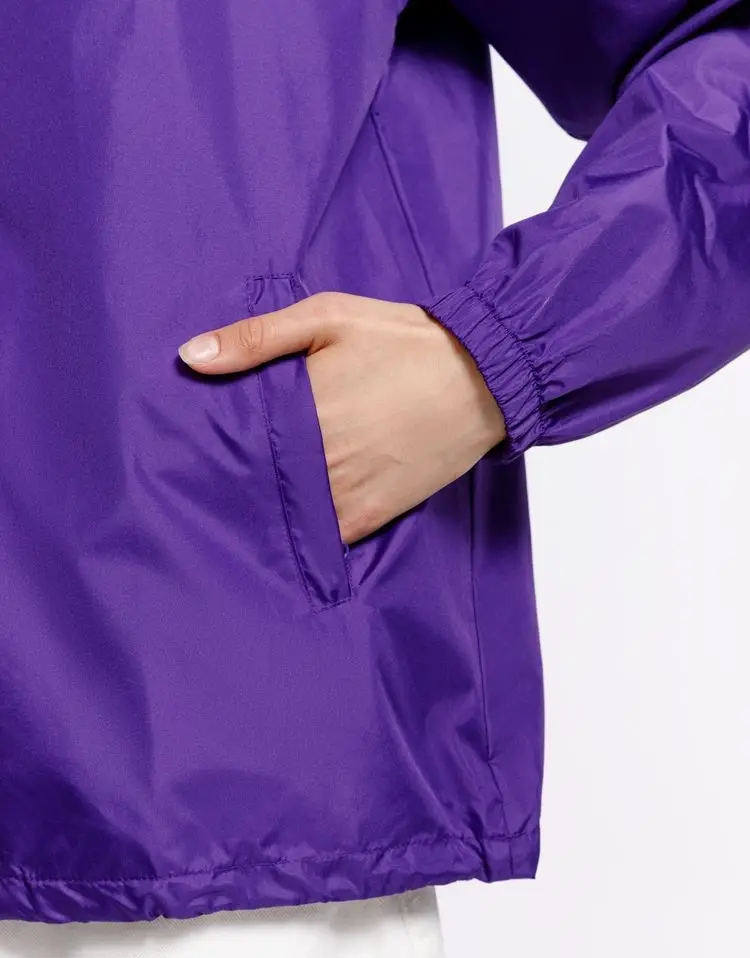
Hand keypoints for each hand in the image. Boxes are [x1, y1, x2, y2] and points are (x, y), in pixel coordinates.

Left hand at [178, 292, 505, 544]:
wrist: (484, 376)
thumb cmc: (404, 340)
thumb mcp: (330, 316)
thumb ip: (258, 337)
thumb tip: (190, 356)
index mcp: (302, 407)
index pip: (232, 440)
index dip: (209, 444)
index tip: (188, 446)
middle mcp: (319, 457)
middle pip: (252, 479)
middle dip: (231, 476)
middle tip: (202, 477)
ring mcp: (346, 490)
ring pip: (284, 512)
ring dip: (263, 507)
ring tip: (238, 500)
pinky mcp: (373, 512)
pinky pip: (324, 536)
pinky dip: (303, 532)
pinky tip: (287, 523)